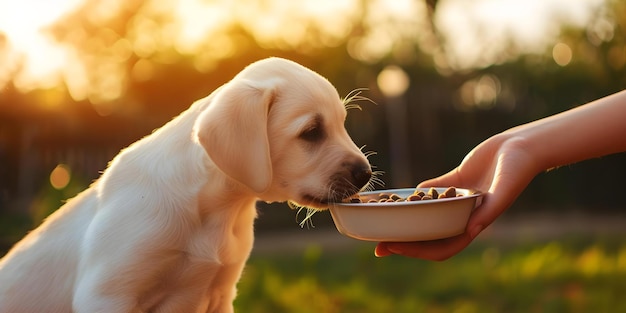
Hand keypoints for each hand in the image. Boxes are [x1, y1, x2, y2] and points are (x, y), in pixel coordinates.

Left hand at [375, 134, 539, 259]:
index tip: (394, 248)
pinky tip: (396, 196)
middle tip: (377, 243)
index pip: (442, 247)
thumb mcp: (504, 191)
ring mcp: (458, 199)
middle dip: (404, 242)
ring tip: (382, 220)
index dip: (417, 252)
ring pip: (427, 215)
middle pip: (429, 235)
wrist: (522, 146)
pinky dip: (415, 196)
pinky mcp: (456, 181)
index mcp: (474, 223)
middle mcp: (463, 215)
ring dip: (407, 220)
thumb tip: (471, 231)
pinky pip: (431, 192)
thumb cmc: (517, 169)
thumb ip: (488, 211)